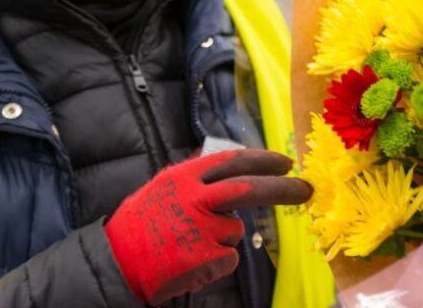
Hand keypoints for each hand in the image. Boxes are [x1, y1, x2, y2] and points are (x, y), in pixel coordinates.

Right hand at [104, 149, 311, 304]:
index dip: (263, 160)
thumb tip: (235, 170)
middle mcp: (195, 198)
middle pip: (249, 188)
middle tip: (306, 189)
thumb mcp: (167, 188)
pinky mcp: (204, 258)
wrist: (115, 262)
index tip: (285, 162)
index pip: (233, 161)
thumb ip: (198, 179)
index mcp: (185, 176)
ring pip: (233, 231)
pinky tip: (190, 262)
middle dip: (282, 188)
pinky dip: (215, 262)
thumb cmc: (143, 224)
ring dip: (221, 239)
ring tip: (190, 244)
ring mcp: (201, 229)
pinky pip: (228, 258)